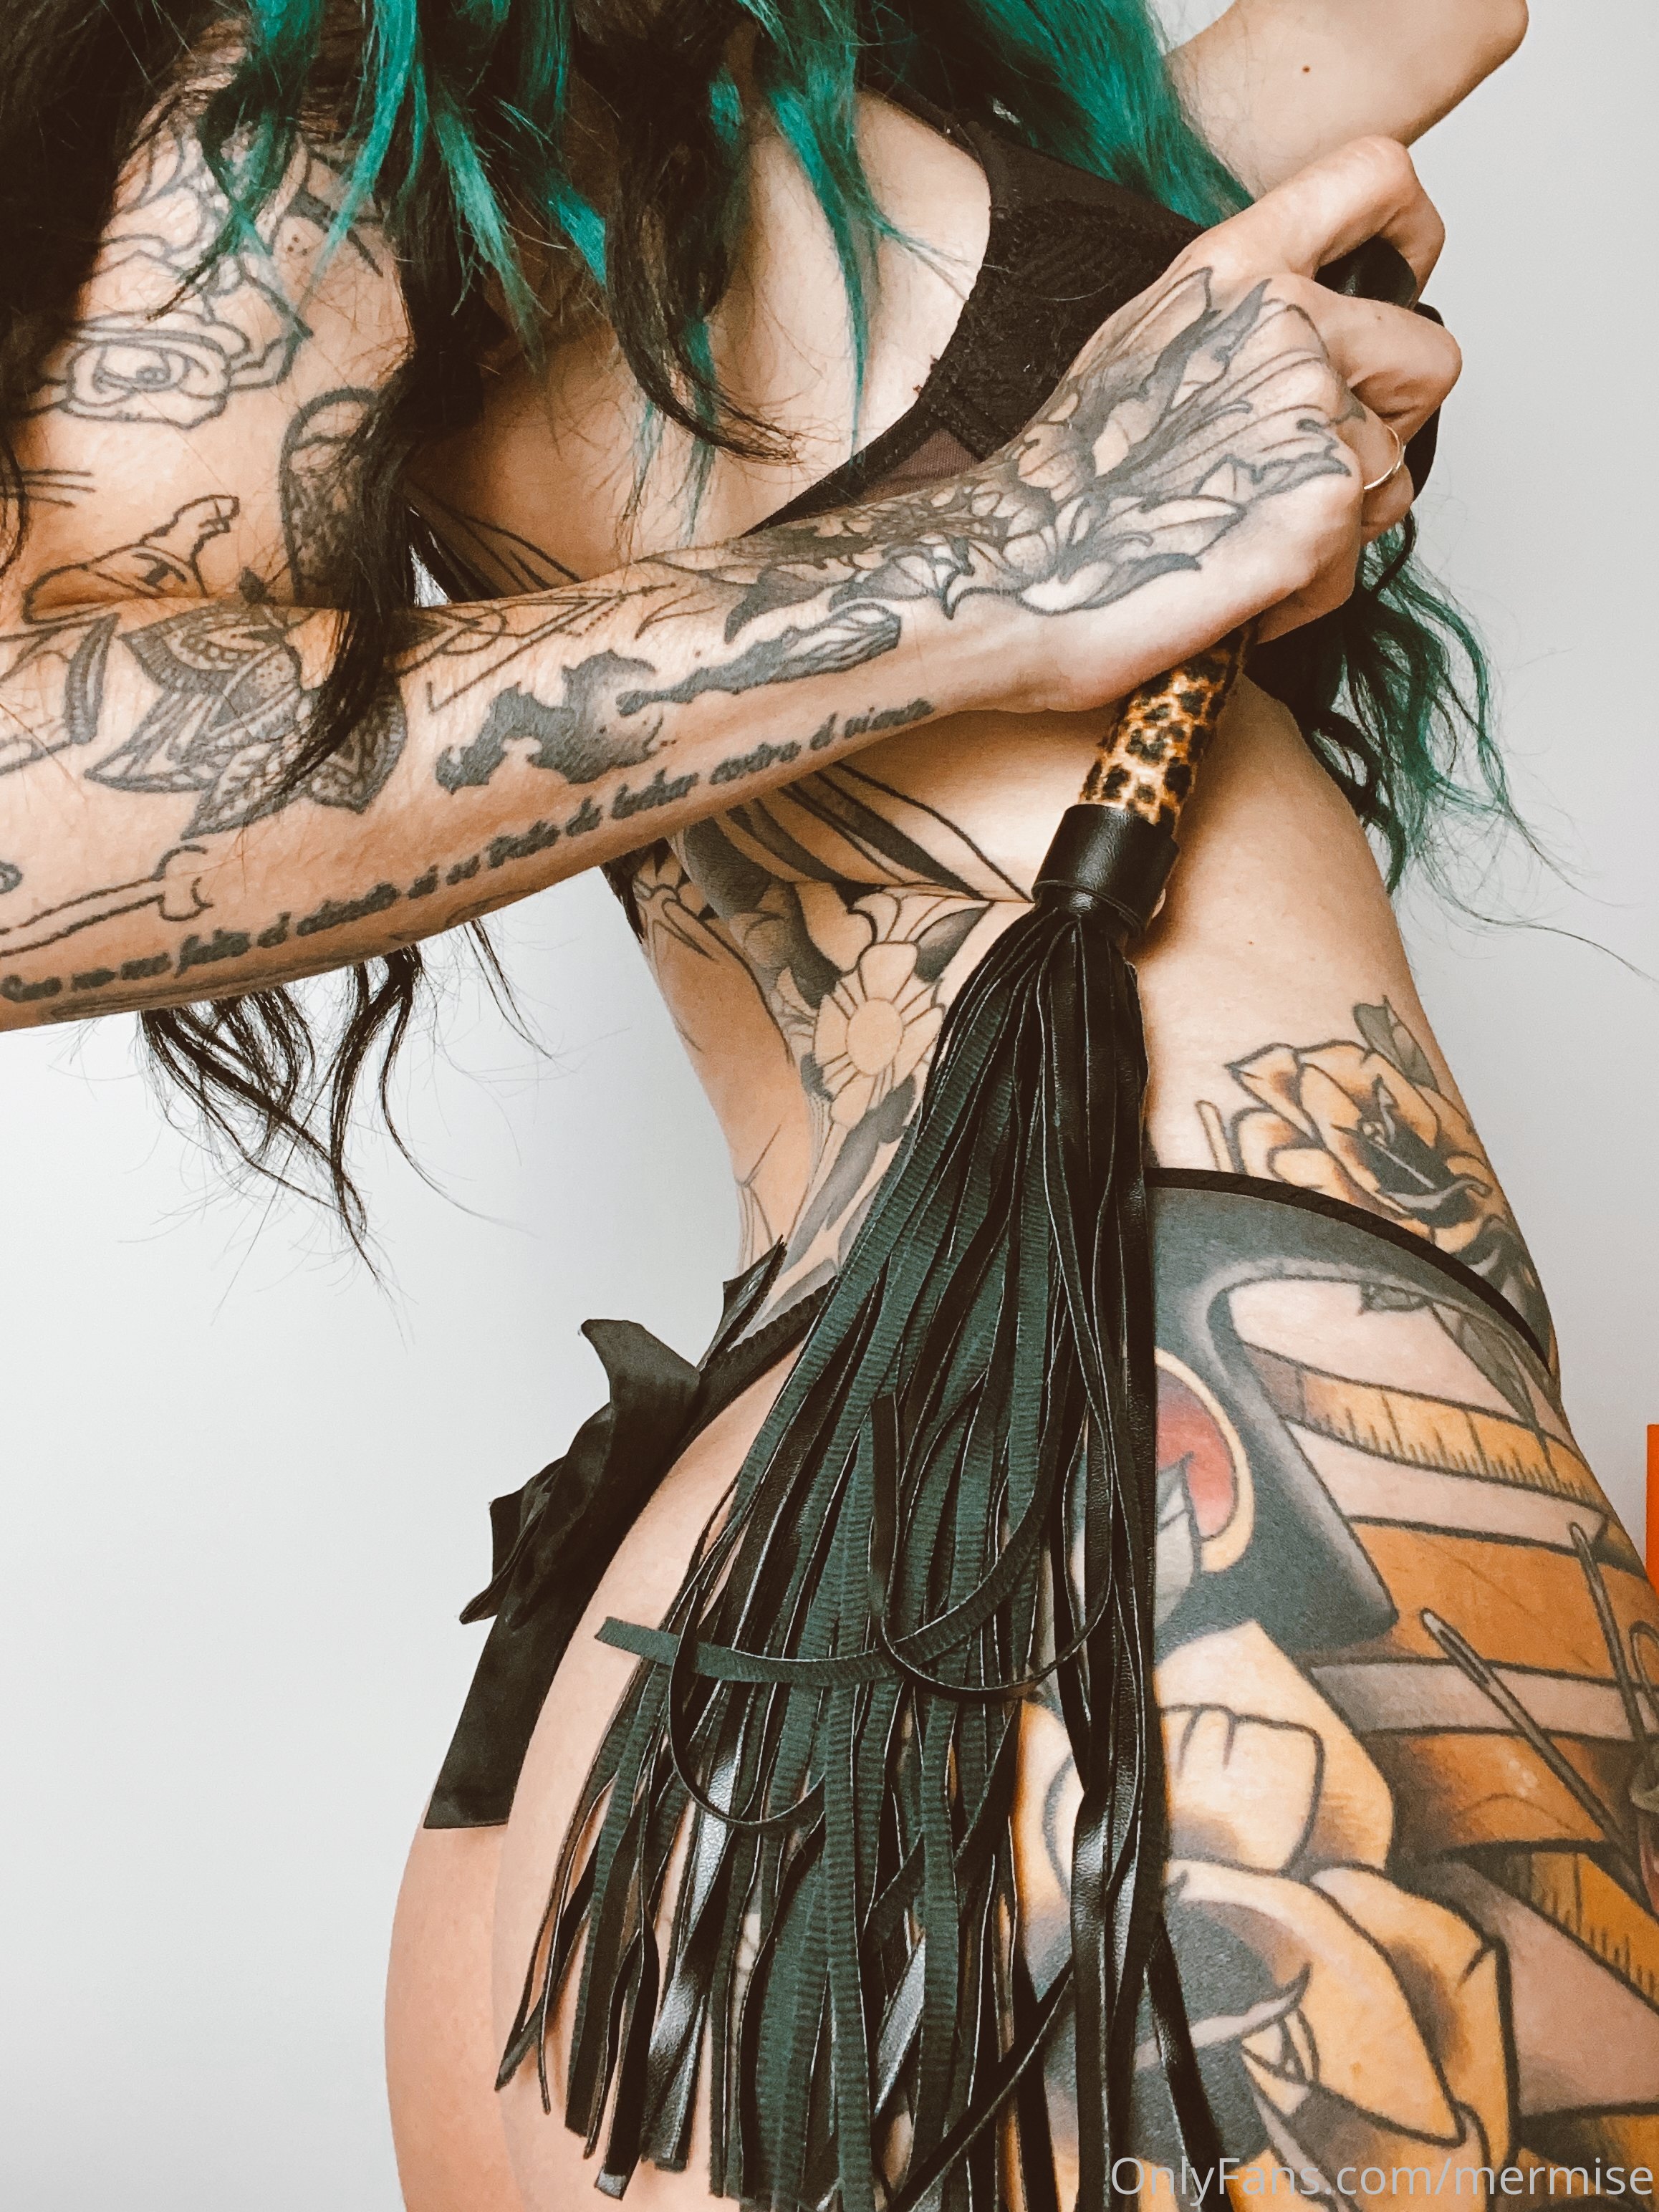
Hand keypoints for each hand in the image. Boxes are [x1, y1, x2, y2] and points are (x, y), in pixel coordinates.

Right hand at [964, 135, 1459, 713]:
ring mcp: (1307, 406)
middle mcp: (1282, 319)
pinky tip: (1230, 586)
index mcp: (1236, 266)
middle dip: (1383, 430)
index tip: (1401, 283)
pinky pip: (1357, 558)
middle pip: (1427, 361)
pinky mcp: (1321, 498)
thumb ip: (1235, 321)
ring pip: (1393, 474)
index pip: (1378, 180)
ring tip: (1239, 538)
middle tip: (1291, 478)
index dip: (1410, 239)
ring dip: (1335, 525)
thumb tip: (1308, 343)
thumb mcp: (1139, 349)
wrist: (1004, 577)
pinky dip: (1304, 590)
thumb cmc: (1056, 493)